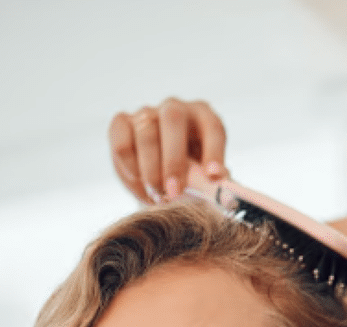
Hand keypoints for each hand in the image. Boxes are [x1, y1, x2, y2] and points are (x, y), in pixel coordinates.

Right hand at [108, 98, 227, 203]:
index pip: (212, 127)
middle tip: (174, 192)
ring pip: (145, 134)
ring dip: (150, 170)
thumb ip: (213, 182)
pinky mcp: (121, 124)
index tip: (214, 177)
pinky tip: (140, 187)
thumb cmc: (191, 173)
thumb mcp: (206, 176)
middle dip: (173, 160)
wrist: (160, 171)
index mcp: (203, 116)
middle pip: (173, 120)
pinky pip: (122, 144)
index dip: (214, 151)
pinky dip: (129, 169)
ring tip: (157, 196)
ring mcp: (146, 113)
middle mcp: (175, 108)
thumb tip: (224, 197)